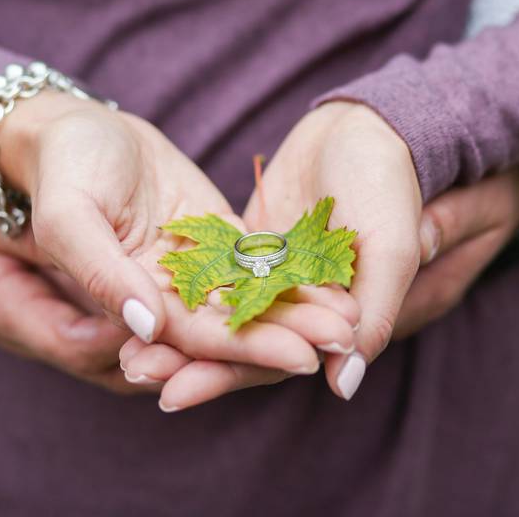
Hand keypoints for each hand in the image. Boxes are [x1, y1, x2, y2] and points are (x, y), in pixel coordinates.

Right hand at [0, 92, 358, 374]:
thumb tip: (149, 327)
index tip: (301, 358)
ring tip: (352, 315)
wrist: (72, 128)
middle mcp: (164, 296)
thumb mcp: (68, 218)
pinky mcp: (214, 237)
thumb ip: (102, 274)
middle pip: (232, 325)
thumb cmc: (63, 168)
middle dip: (288, 334)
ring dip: (299, 308)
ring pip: (251, 295)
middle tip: (345, 340)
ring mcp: (193, 267)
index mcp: (129, 303)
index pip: (193, 339)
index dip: (247, 348)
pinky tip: (333, 273)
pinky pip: (256, 257)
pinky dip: (292, 268)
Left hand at [117, 168, 518, 408]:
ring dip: (177, 329)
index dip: (225, 377)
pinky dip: (184, 283)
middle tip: (134, 372)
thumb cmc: (391, 186)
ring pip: (222, 310)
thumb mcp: (391, 248)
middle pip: (238, 343)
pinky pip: (214, 270)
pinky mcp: (256, 245)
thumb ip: (376, 315)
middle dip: (186, 360)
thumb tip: (342, 388)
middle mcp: (303, 307)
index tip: (172, 394)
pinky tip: (142, 291)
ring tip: (127, 346)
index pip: (275, 361)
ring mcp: (277, 275)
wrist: (374, 125)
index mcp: (337, 320)